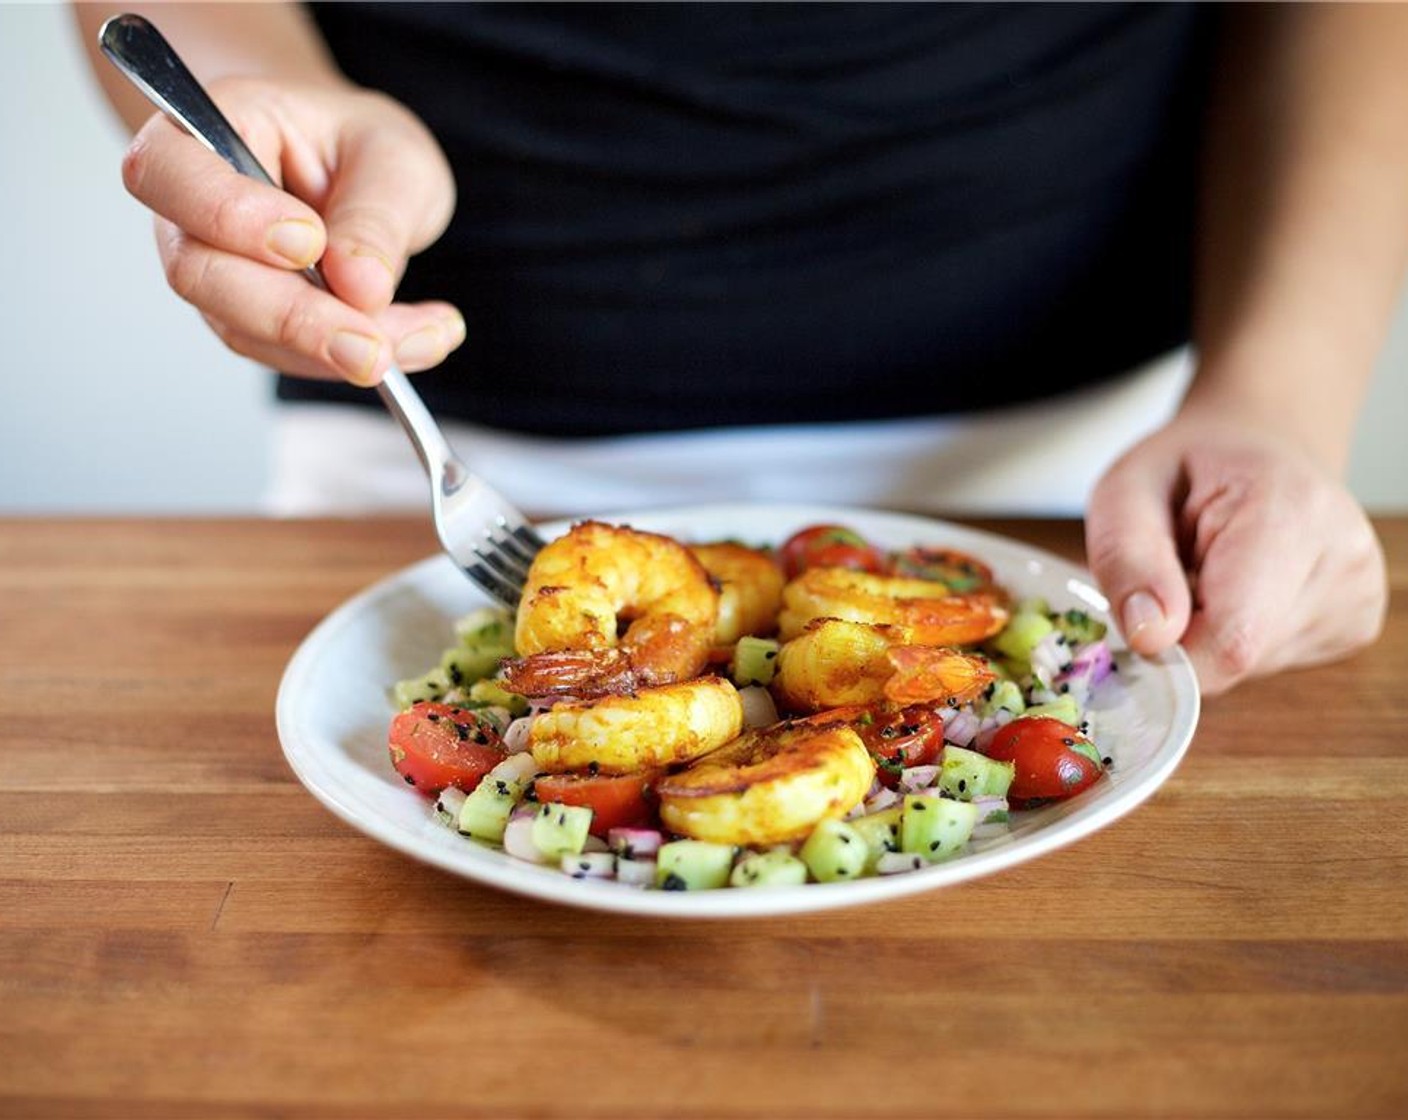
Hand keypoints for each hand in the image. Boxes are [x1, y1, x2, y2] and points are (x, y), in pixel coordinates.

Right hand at [120, 76, 462, 385]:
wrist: (360, 172)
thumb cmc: (362, 146)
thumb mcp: (394, 159)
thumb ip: (374, 218)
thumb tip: (359, 288)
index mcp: (212, 125)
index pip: (167, 172)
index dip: (228, 216)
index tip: (308, 242)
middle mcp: (190, 206)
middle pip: (200, 274)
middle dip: (294, 318)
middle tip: (372, 347)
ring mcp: (213, 270)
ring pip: (245, 329)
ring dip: (336, 347)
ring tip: (425, 336)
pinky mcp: (248, 320)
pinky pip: (286, 354)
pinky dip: (352, 356)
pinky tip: (419, 340)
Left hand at [1084, 410, 1387, 695]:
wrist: (1260, 447)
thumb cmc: (1186, 468)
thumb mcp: (1126, 491)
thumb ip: (1126, 559)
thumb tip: (1150, 638)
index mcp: (1292, 512)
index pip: (1231, 638)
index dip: (1171, 650)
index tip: (1142, 616)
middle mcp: (1344, 559)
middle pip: (1239, 656)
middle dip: (1186, 634)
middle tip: (1177, 574)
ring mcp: (1360, 596)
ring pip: (1252, 666)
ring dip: (1211, 634)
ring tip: (1212, 572)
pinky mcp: (1357, 624)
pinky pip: (1272, 661)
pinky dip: (1239, 636)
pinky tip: (1243, 588)